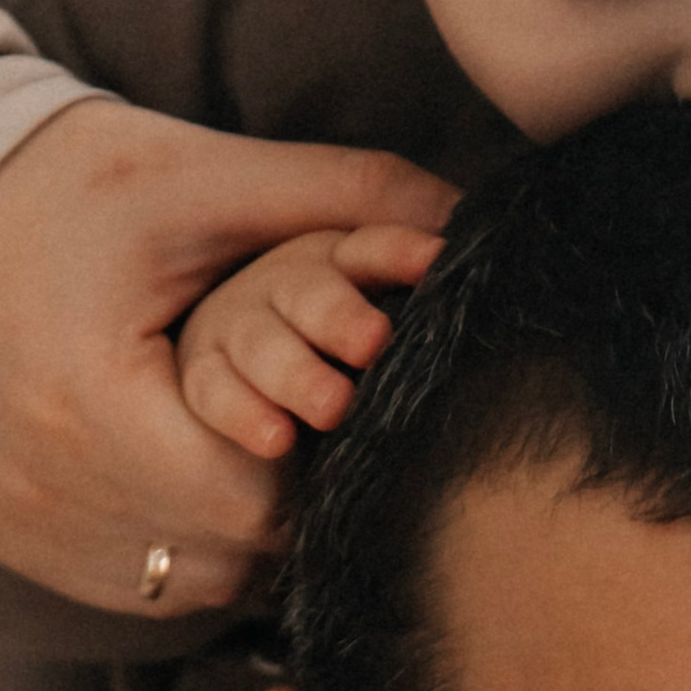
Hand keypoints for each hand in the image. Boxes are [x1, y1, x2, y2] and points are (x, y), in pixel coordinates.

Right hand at [0, 101, 452, 613]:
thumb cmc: (71, 181)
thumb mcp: (204, 177)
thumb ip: (344, 196)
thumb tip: (465, 223)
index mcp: (86, 399)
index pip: (253, 499)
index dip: (310, 460)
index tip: (329, 403)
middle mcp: (37, 483)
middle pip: (226, 550)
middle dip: (283, 495)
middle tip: (309, 425)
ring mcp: (11, 523)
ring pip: (186, 580)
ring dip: (234, 530)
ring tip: (252, 446)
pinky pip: (130, 582)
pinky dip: (175, 541)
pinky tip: (187, 470)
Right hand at [178, 223, 444, 462]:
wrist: (265, 431)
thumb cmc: (354, 374)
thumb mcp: (390, 337)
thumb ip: (421, 302)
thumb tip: (485, 274)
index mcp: (341, 267)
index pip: (369, 251)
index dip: (399, 252)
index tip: (434, 261)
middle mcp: (287, 289)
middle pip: (311, 293)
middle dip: (341, 315)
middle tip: (374, 340)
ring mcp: (238, 330)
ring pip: (264, 343)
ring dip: (298, 373)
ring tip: (333, 406)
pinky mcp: (206, 377)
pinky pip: (215, 390)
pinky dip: (244, 414)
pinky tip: (275, 439)